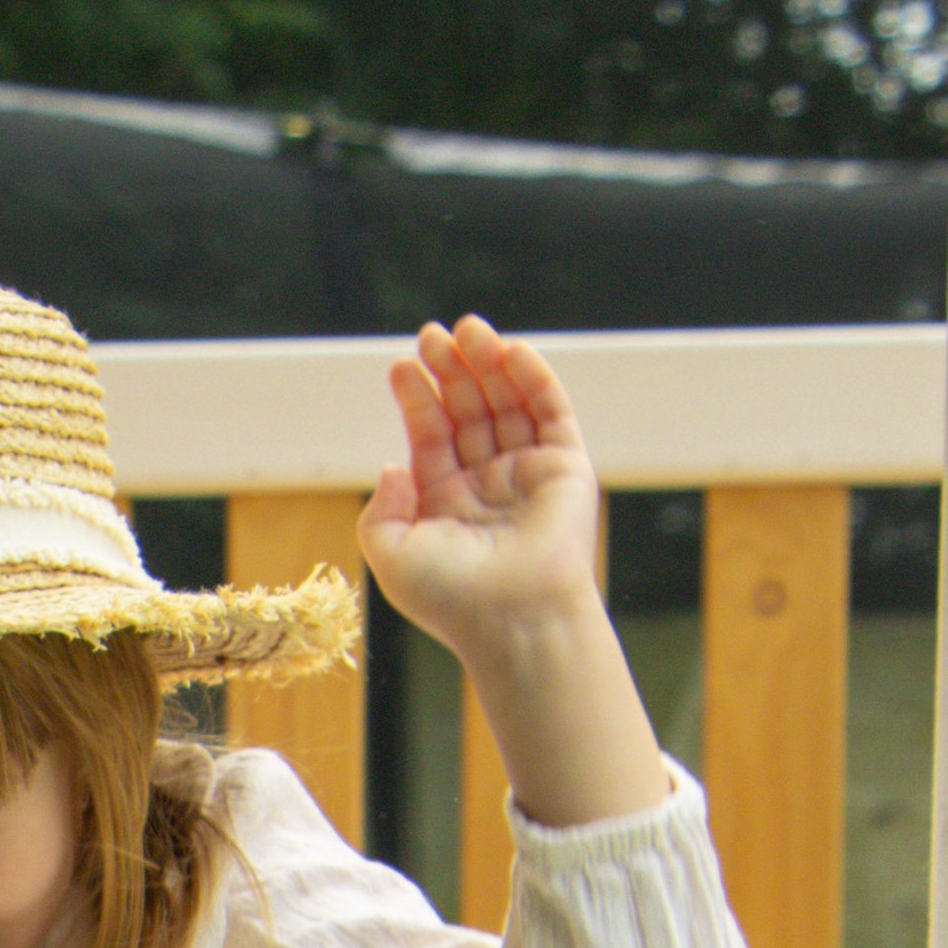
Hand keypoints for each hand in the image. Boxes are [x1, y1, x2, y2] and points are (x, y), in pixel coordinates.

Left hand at [358, 316, 600, 658]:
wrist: (513, 618)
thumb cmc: (450, 597)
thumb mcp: (392, 556)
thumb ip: (381, 512)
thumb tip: (391, 464)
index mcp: (446, 504)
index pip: (431, 438)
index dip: (418, 400)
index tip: (402, 368)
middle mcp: (486, 486)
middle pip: (468, 412)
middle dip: (450, 372)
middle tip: (432, 335)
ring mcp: (527, 474)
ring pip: (507, 404)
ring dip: (488, 364)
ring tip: (466, 330)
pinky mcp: (566, 467)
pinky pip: (551, 412)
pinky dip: (533, 378)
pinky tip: (510, 351)